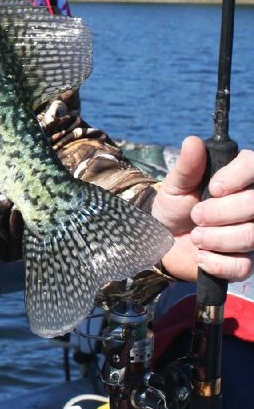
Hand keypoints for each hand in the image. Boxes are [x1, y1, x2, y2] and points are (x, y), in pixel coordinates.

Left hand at [151, 135, 253, 282]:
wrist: (163, 243)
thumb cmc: (175, 207)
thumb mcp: (175, 185)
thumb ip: (187, 166)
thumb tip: (193, 142)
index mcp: (238, 178)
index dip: (238, 177)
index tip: (214, 188)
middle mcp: (251, 204)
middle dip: (219, 212)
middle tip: (196, 215)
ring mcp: (251, 233)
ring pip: (251, 235)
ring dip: (215, 238)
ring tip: (195, 236)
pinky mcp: (244, 262)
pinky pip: (243, 266)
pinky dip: (217, 263)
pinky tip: (201, 257)